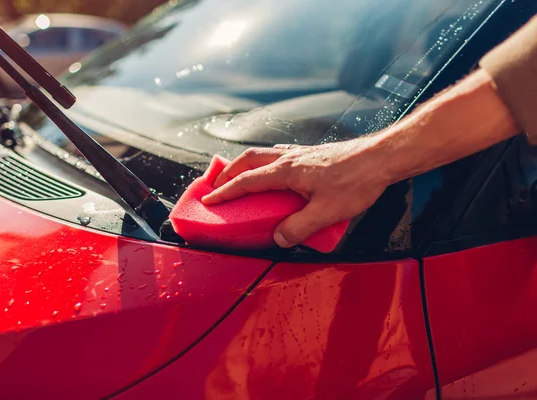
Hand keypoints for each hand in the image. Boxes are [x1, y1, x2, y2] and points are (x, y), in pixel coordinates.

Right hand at [202, 138, 392, 247]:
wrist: (380, 158)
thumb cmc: (357, 180)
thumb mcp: (326, 212)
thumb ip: (299, 227)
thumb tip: (278, 238)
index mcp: (286, 171)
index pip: (246, 181)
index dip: (225, 192)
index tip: (209, 200)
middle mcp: (289, 157)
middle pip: (248, 160)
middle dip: (227, 172)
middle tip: (216, 185)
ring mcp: (300, 153)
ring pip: (262, 154)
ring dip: (245, 165)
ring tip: (238, 177)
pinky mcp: (311, 155)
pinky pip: (278, 154)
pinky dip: (265, 162)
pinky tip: (273, 171)